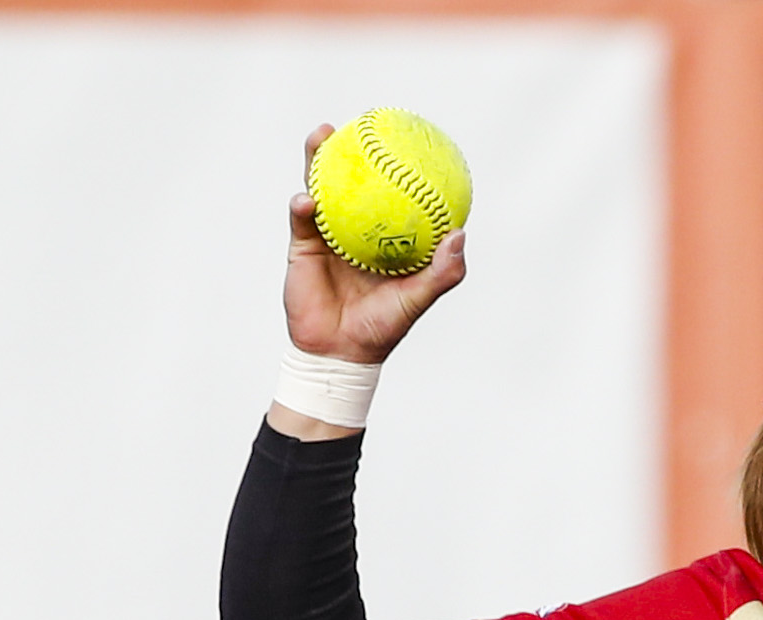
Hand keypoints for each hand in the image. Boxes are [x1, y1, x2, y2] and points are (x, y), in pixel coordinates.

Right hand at [283, 121, 465, 363]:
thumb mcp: (417, 300)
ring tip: (322, 135)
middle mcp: (356, 228)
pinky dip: (303, 206)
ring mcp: (327, 233)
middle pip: (353, 179)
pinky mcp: (301, 245)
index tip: (408, 137)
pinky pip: (301, 218)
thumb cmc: (381, 327)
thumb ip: (442, 273)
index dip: (398, 165)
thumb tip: (460, 235)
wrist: (339, 353)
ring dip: (318, 159)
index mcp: (384, 236)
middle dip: (355, 148)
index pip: (393, 193)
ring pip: (322, 186)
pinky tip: (307, 200)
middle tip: (363, 122)